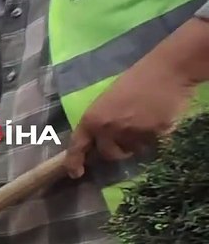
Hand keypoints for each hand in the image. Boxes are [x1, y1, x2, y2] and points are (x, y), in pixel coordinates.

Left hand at [64, 47, 196, 178]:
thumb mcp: (108, 100)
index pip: (78, 146)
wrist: (169, 69)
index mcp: (93, 118)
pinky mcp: (153, 136)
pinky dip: (155, 136)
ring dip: (137, 143)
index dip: (74, 162)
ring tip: (145, 121)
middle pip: (109, 154)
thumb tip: (100, 141)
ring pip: (132, 150)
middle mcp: (108, 130)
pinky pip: (152, 144)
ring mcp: (131, 134)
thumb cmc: (138, 79)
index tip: (76, 173)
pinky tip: (158, 119)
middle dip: (117, 150)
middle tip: (127, 135)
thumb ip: (101, 121)